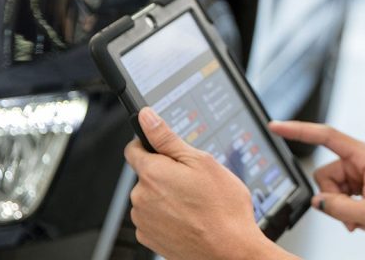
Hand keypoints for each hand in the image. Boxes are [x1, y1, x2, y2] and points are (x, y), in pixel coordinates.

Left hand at [124, 108, 294, 259]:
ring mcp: (144, 221)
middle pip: (146, 174)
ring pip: (150, 197)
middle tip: (194, 181)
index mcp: (152, 173)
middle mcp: (140, 197)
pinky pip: (153, 218)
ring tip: (195, 203)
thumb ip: (167, 138)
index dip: (151, 145)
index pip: (134, 148)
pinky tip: (189, 218)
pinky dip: (167, 216)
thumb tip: (147, 117)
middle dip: (166, 173)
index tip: (167, 151)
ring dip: (167, 196)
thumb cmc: (222, 209)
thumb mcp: (201, 162)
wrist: (230, 251)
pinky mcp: (149, 239)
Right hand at [269, 121, 364, 258]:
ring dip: (339, 205)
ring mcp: (361, 172)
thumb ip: (340, 208)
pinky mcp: (361, 183)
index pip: (327, 137)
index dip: (299, 131)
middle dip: (332, 196)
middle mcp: (363, 160)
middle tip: (352, 213)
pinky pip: (338, 193)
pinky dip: (344, 208)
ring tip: (360, 217)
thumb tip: (318, 202)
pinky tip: (360, 217)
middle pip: (325, 172)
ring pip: (330, 186)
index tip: (277, 126)